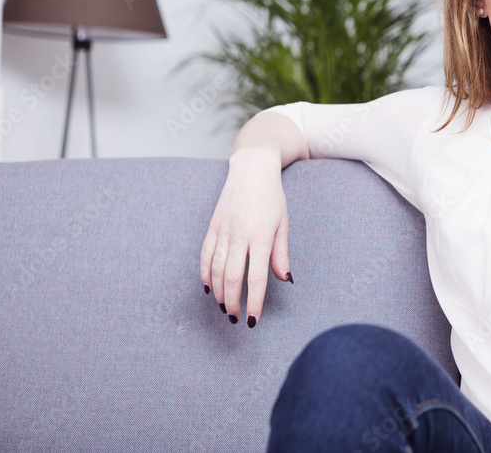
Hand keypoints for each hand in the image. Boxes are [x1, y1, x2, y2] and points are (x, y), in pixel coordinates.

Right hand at [200, 148, 292, 325]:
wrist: (251, 170)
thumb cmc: (272, 198)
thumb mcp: (283, 224)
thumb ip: (281, 254)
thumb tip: (285, 279)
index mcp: (261, 237)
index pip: (256, 278)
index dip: (253, 302)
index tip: (253, 319)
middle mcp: (239, 235)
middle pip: (232, 278)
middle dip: (233, 302)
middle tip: (236, 318)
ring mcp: (223, 231)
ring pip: (216, 269)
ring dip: (219, 292)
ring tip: (225, 307)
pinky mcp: (212, 227)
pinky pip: (205, 255)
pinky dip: (205, 274)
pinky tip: (209, 287)